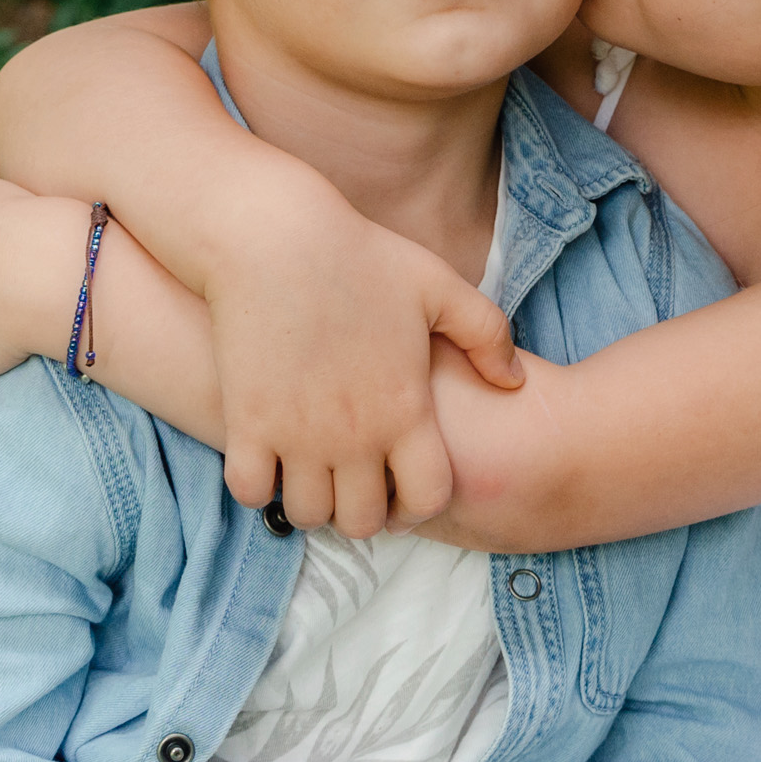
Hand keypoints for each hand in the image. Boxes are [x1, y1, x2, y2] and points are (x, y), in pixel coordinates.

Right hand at [204, 179, 520, 539]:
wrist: (275, 238)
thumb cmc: (360, 255)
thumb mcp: (438, 286)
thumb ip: (486, 335)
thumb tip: (513, 383)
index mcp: (406, 409)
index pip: (427, 498)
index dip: (419, 503)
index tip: (403, 486)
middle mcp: (355, 436)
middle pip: (362, 522)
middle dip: (363, 512)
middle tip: (354, 483)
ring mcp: (298, 435)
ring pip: (307, 514)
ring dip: (312, 502)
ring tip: (313, 473)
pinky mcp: (247, 423)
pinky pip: (251, 489)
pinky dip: (259, 484)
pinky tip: (268, 455)